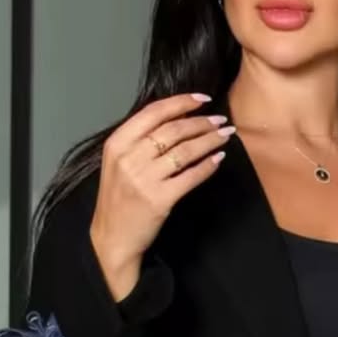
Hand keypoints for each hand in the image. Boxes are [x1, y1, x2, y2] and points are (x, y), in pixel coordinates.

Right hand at [90, 93, 233, 299]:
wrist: (113, 237)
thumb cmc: (119, 199)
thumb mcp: (118, 162)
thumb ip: (139, 140)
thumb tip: (178, 118)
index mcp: (117, 144)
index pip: (154, 113)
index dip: (181, 102)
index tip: (203, 99)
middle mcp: (129, 158)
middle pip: (173, 130)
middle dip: (202, 123)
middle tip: (220, 121)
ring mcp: (144, 179)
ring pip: (185, 151)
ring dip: (210, 140)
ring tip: (225, 135)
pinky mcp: (160, 199)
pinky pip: (191, 176)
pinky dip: (208, 166)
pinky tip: (218, 159)